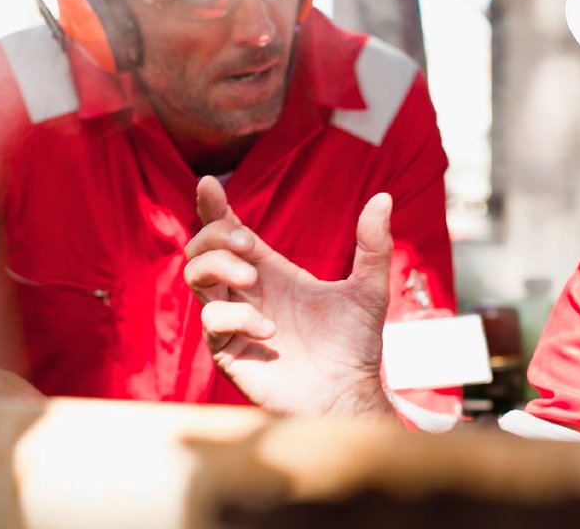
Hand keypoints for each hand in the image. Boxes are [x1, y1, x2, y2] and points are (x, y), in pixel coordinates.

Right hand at [184, 176, 393, 417]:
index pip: (228, 232)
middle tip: (248, 244)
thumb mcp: (367, 290)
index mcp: (269, 272)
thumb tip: (383, 198)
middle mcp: (244, 292)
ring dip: (219, 266)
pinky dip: (236, 316)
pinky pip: (212, 320)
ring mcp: (232, 320)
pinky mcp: (227, 351)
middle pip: (201, 248)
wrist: (348, 395)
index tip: (209, 184)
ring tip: (253, 279)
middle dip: (216, 235)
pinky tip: (269, 329)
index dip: (213, 207)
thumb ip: (373, 245)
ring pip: (195, 277)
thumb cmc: (354, 348)